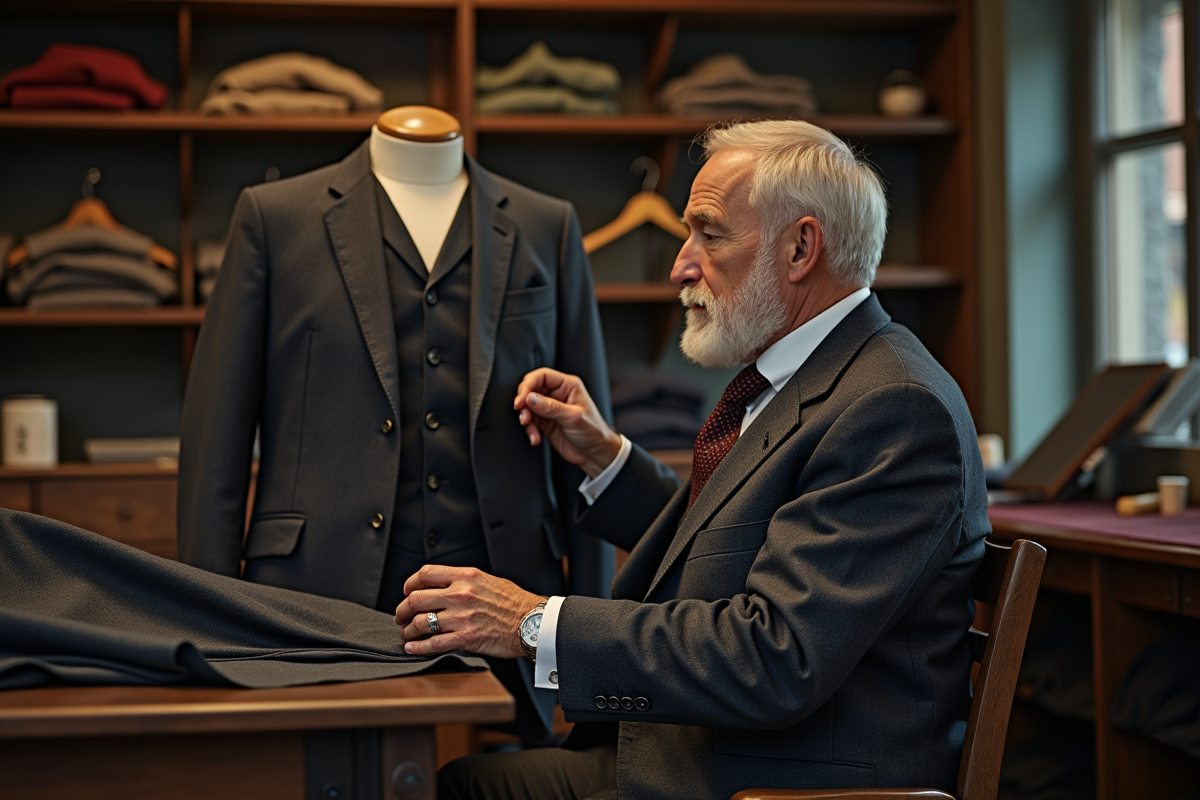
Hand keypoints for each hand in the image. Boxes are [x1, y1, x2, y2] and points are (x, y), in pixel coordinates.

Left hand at [394, 565, 545, 658]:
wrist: (532, 622)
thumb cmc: (515, 603)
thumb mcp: (488, 580)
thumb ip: (464, 580)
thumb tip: (442, 585)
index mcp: (466, 577)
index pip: (425, 574)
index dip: (410, 584)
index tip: (408, 592)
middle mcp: (460, 594)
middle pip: (416, 599)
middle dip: (402, 610)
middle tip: (401, 616)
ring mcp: (462, 617)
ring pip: (421, 622)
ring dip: (408, 630)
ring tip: (407, 633)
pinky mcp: (465, 638)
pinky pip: (433, 644)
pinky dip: (418, 647)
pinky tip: (412, 647)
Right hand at [514, 368, 622, 477]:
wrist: (595, 454)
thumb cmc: (593, 431)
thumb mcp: (573, 417)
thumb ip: (550, 407)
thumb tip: (530, 398)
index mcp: (568, 386)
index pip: (542, 376)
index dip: (528, 385)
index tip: (521, 400)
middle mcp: (558, 394)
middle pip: (531, 390)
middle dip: (524, 403)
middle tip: (523, 415)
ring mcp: (550, 409)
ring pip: (528, 407)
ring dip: (526, 419)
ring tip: (530, 428)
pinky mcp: (545, 422)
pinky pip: (531, 422)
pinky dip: (530, 430)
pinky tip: (536, 439)